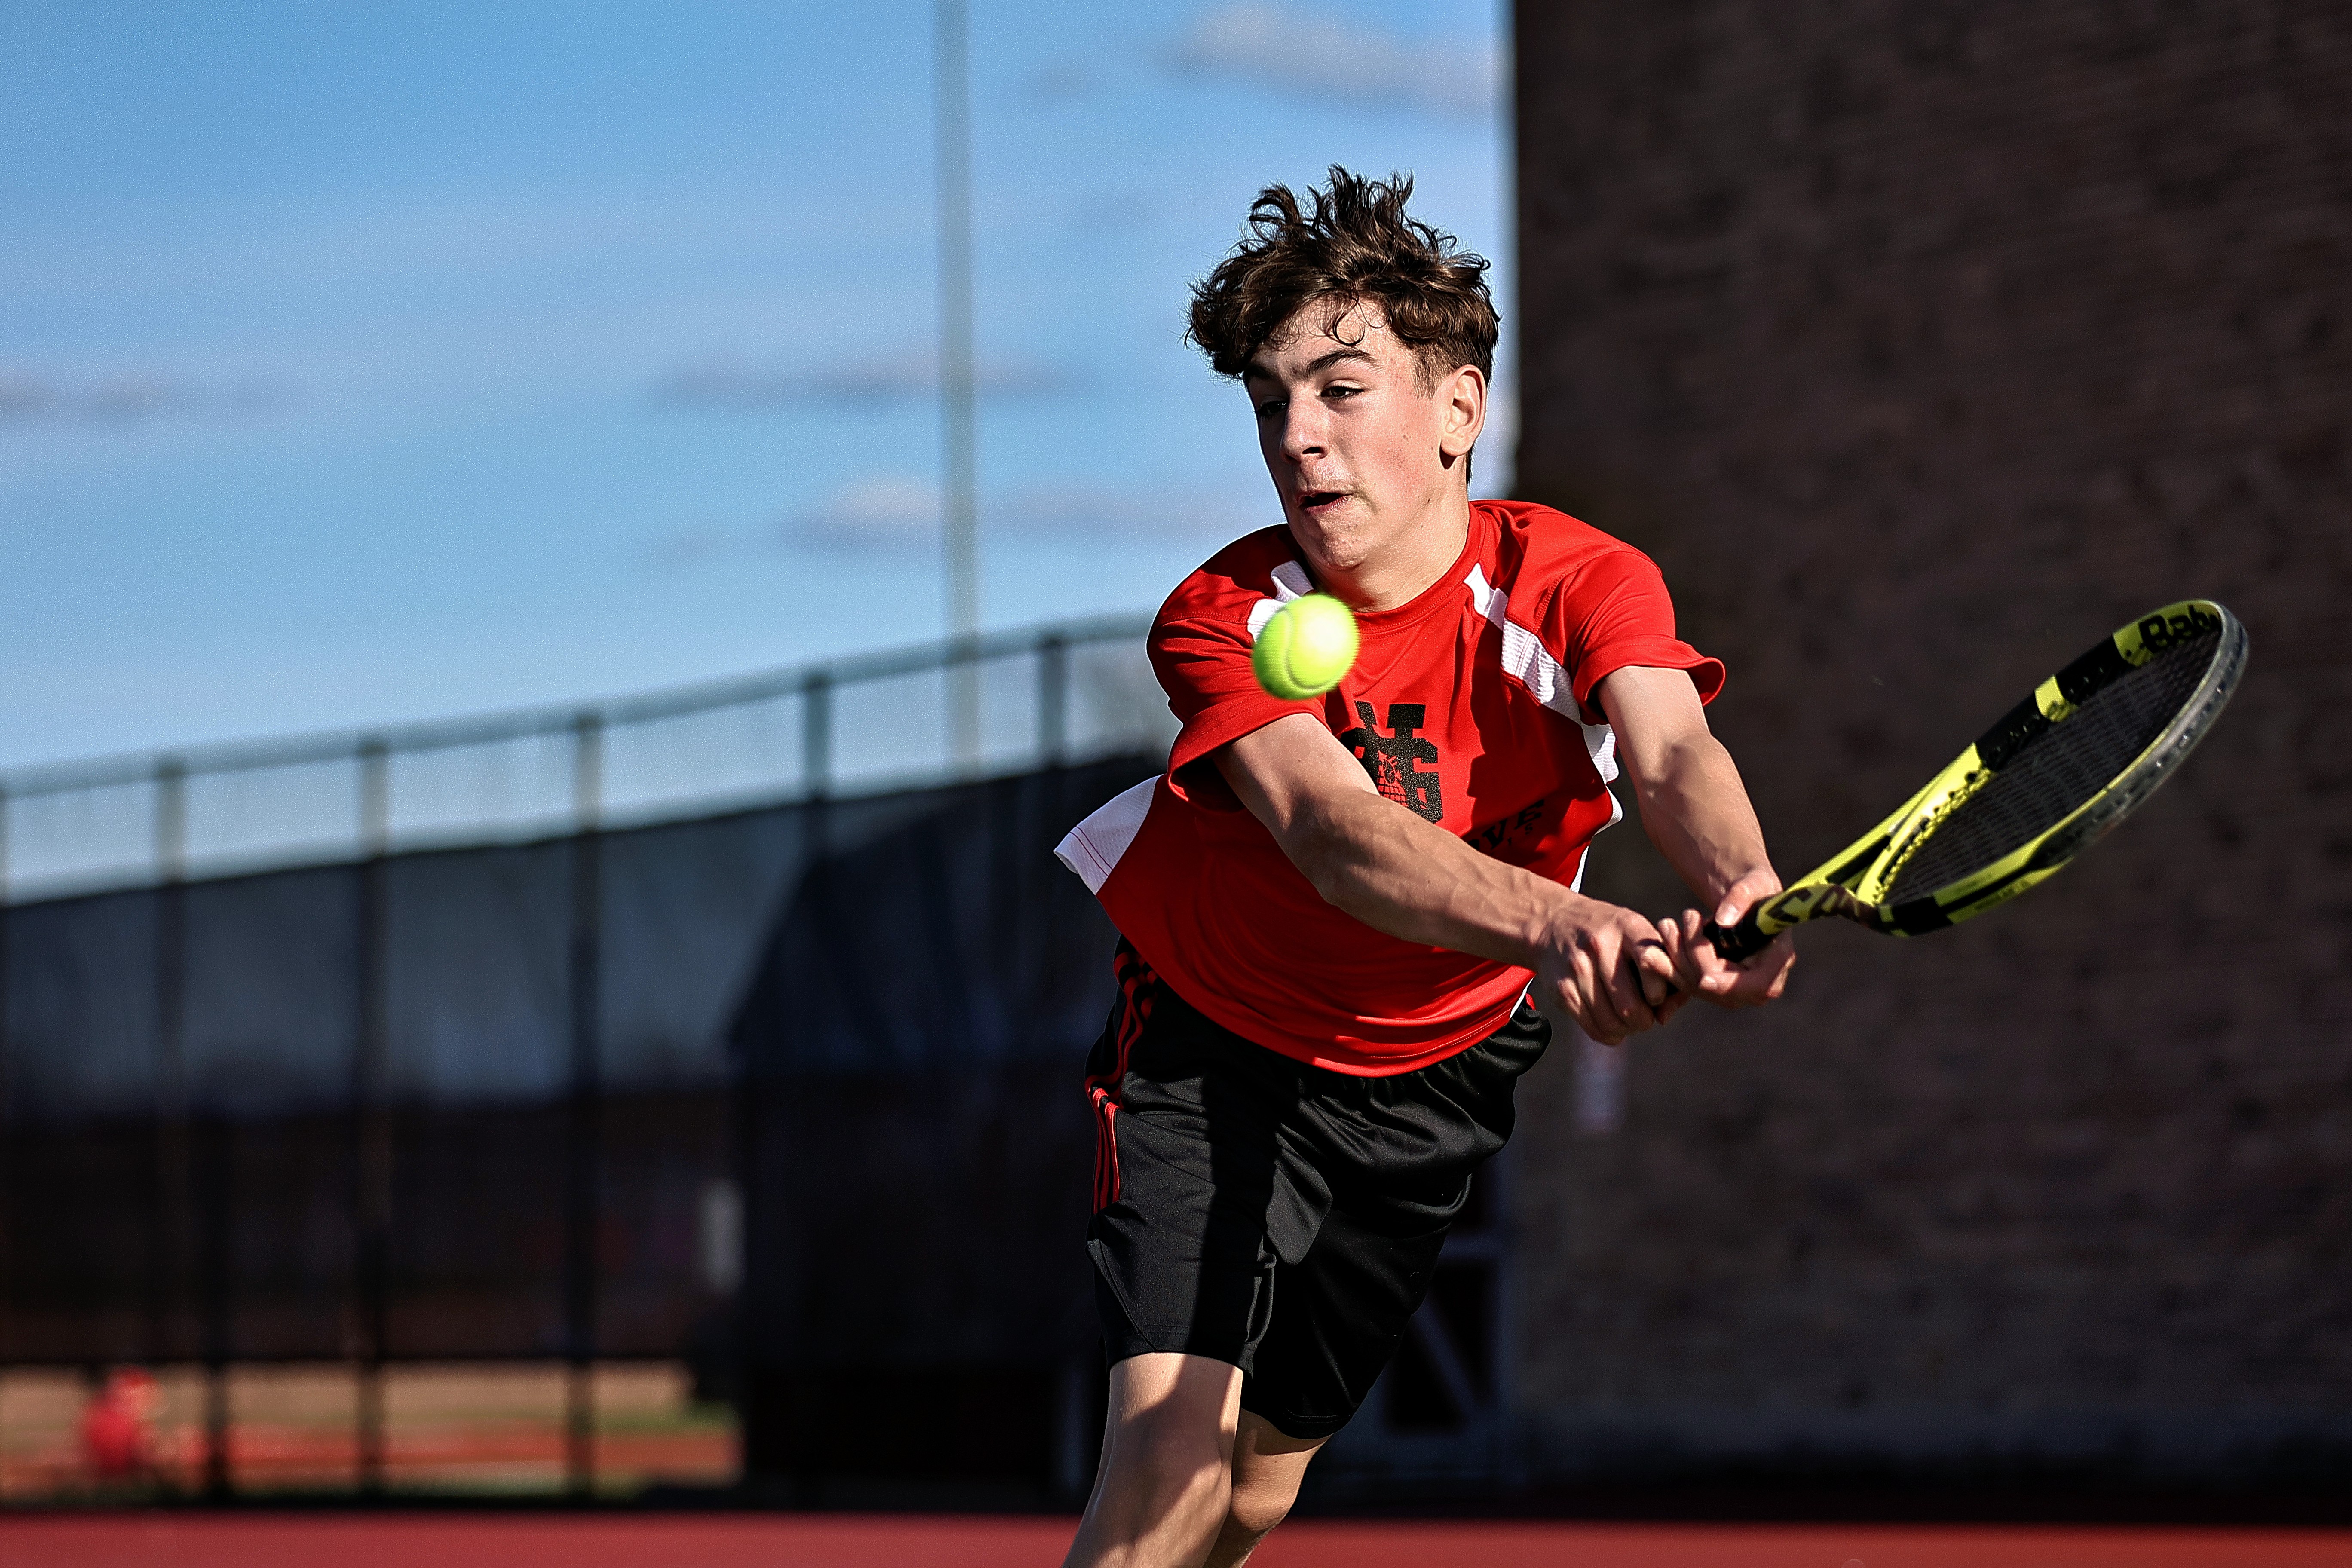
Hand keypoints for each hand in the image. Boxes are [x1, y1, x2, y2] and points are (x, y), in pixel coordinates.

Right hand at [1529, 893, 1687, 1045]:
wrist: (1553, 923)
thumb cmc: (1611, 936)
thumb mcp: (1637, 935)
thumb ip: (1662, 969)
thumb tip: (1664, 1018)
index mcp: (1628, 926)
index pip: (1653, 969)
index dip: (1660, 993)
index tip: (1655, 995)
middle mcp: (1601, 945)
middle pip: (1630, 1007)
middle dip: (1643, 1020)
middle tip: (1643, 1016)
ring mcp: (1578, 967)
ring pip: (1610, 1022)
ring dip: (1625, 1030)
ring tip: (1626, 1020)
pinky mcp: (1562, 988)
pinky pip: (1592, 1027)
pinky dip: (1607, 1034)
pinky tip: (1609, 1023)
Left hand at [1659, 868, 1794, 1007]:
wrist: (1743, 897)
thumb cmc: (1755, 887)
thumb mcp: (1753, 883)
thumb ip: (1741, 898)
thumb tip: (1724, 921)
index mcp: (1777, 963)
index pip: (1753, 986)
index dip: (1727, 984)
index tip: (1704, 977)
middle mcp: (1758, 985)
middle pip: (1716, 985)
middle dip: (1689, 956)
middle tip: (1669, 922)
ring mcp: (1734, 989)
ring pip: (1695, 985)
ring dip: (1674, 956)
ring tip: (1664, 925)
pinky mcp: (1713, 985)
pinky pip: (1685, 983)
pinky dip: (1667, 967)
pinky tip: (1649, 951)